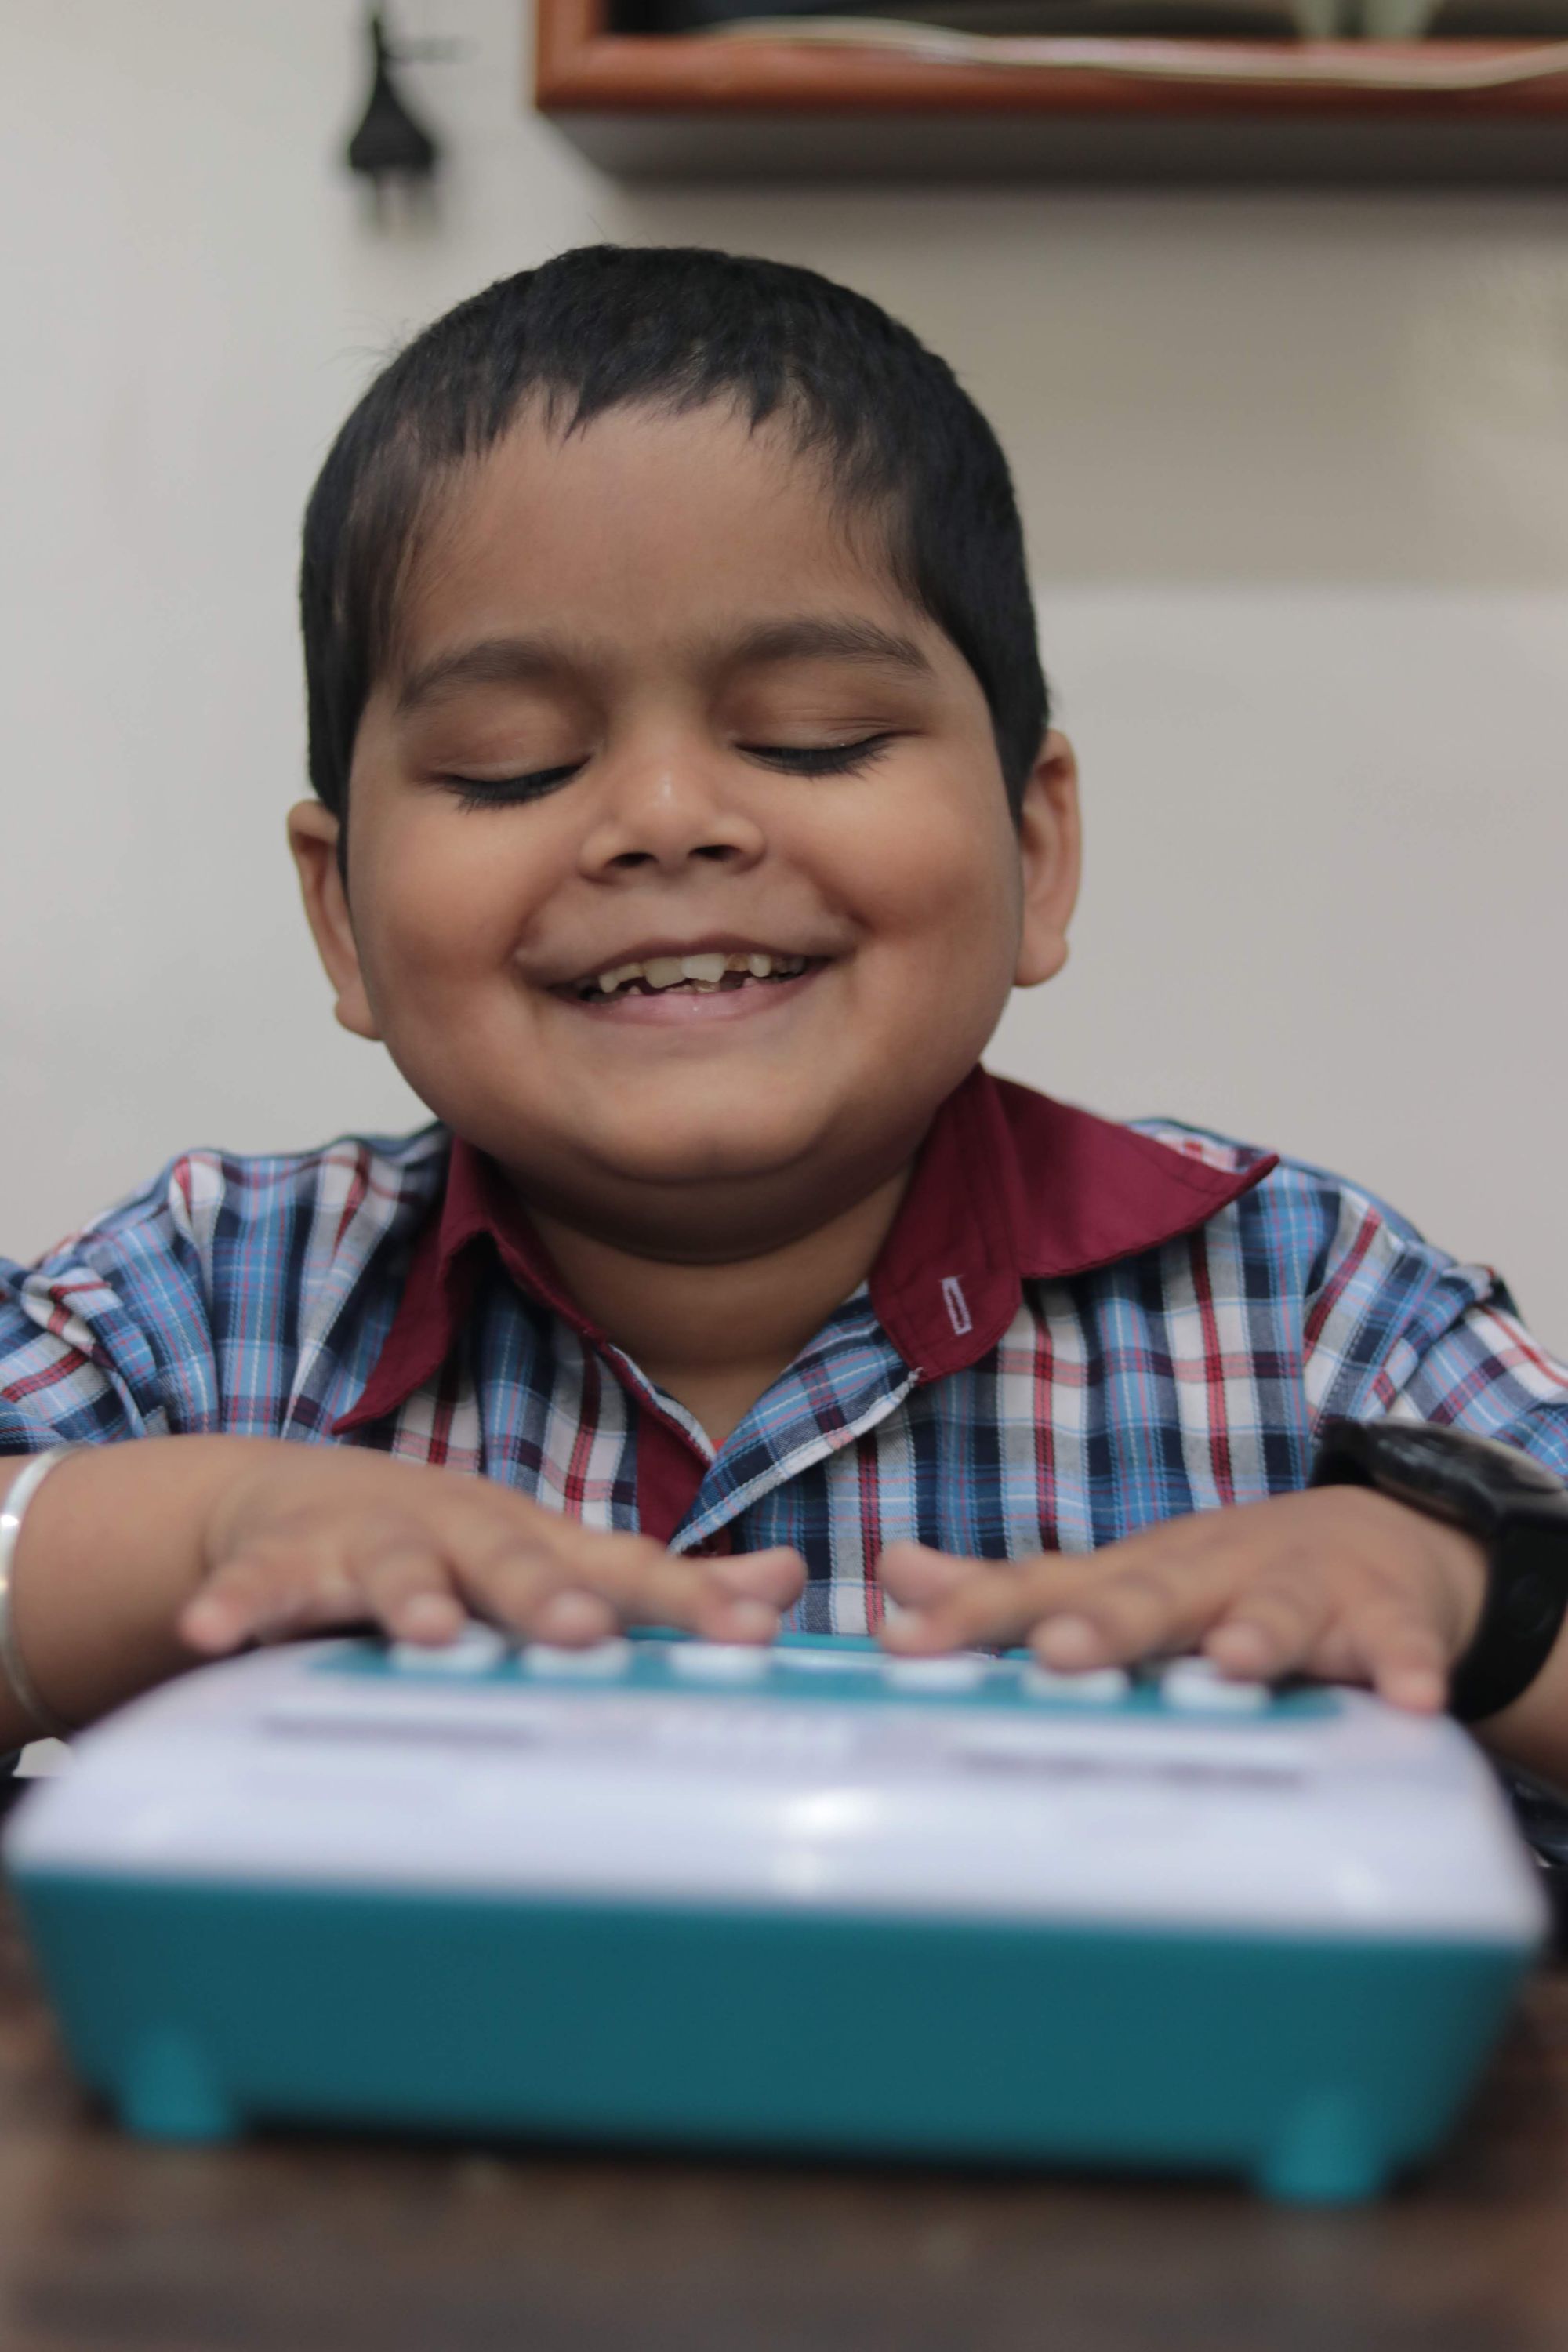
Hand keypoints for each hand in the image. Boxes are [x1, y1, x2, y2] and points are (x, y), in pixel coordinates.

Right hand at [180, 1448, 802, 1656]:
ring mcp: (372, 1541)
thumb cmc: (458, 1545)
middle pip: (513, 1561)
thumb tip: (788, 1588)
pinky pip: (256, 1586)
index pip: (628, 1569)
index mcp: (539, 1541)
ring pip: (395, 1567)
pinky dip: (237, 1604)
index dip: (691, 1601)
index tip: (754, 1633)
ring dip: (409, 1595)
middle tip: (584, 1632)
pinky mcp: (282, 1560)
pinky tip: (210, 1634)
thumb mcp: (559, 1558)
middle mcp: (465, 1531)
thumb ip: (667, 1585)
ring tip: (425, 1631)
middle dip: (548, 1595)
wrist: (298, 1497)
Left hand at [877, 1488, 1488, 1710]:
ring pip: (1273, 1612)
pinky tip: (1412, 1702)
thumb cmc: (1211, 1581)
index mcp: (1132, 1576)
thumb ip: (1006, 1590)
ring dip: (1255, 1637)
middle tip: (1059, 1652)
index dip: (972, 1615)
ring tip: (1236, 1666)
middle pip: (1150, 1595)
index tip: (904, 1640)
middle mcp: (1206, 1574)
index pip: (1041, 1591)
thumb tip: (891, 1576)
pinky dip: (1405, 1667)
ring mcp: (1296, 1590)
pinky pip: (1396, 1645)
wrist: (1367, 1539)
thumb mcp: (1111, 1579)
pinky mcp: (1382, 1619)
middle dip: (1107, 1625)